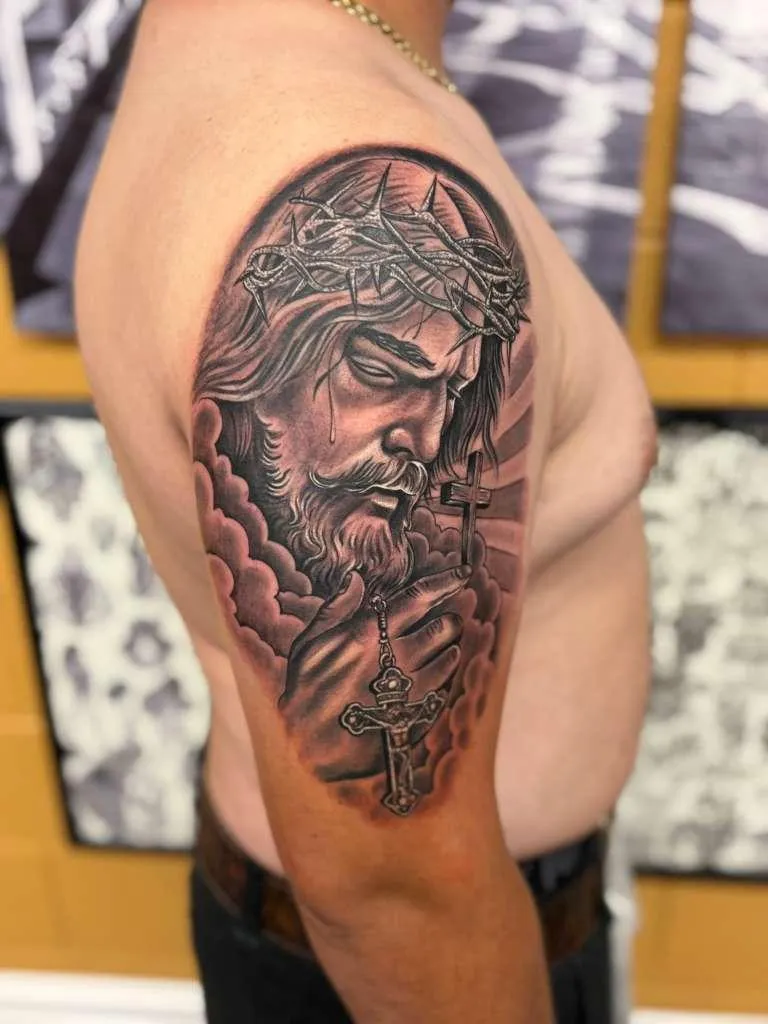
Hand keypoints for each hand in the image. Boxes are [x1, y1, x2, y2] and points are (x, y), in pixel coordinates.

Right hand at [280, 565, 470, 780]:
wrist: (313, 751)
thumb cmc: (306, 694)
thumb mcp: (308, 646)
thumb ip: (335, 610)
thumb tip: (356, 579)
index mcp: (370, 634)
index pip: (419, 598)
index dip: (446, 581)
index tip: (464, 571)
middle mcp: (397, 658)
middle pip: (445, 626)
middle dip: (447, 619)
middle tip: (440, 621)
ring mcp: (412, 688)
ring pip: (450, 655)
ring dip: (447, 647)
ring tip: (433, 649)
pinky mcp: (419, 713)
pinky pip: (445, 687)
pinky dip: (442, 676)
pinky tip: (428, 676)